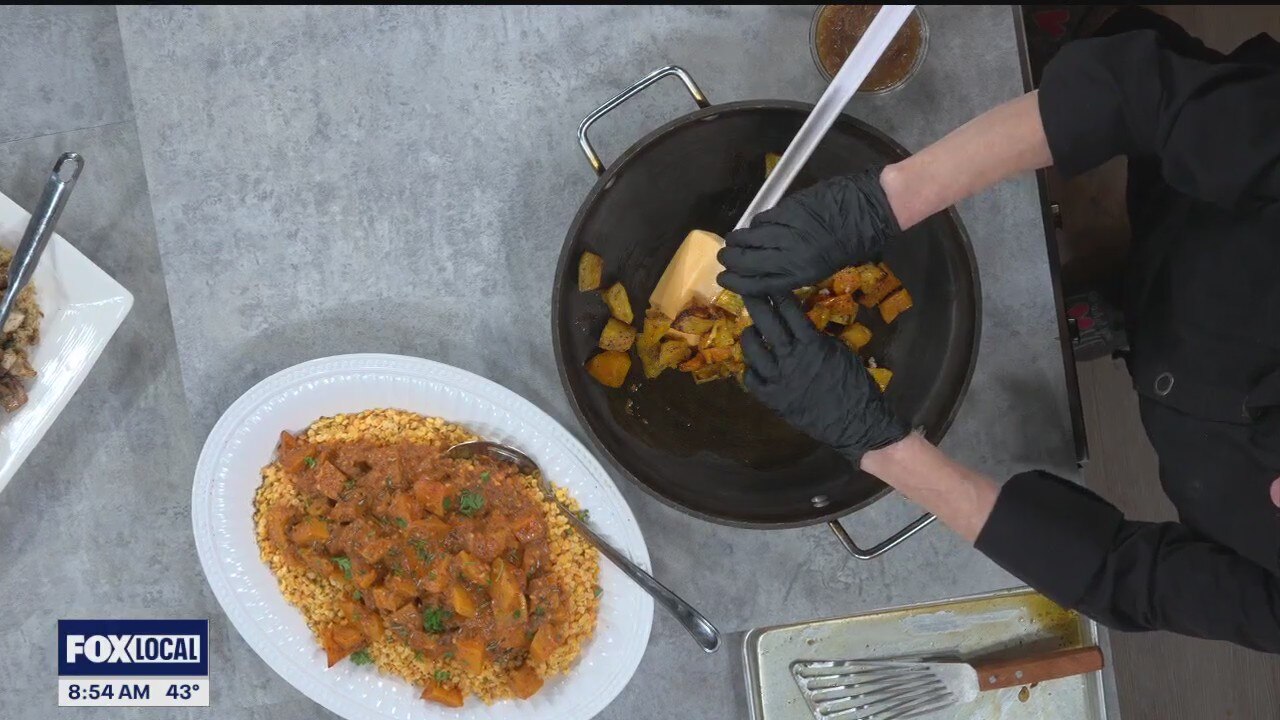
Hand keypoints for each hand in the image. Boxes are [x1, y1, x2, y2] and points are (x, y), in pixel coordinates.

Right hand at [717, 168, 898, 295]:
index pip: (757, 284)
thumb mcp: (828, 265)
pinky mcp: (790, 209)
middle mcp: (791, 256)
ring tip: (731, 240)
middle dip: (730, 260)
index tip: (724, 279)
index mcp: (802, 274)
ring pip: (750, 238)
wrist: (871, 207)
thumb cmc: (858, 240)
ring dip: (736, 240)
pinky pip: (764, 219)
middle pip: (747, 261)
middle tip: (723, 257)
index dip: (736, 283)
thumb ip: (799, 269)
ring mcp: (789, 231)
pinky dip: (755, 223)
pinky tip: (754, 224)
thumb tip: (774, 267)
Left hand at [740, 294, 907, 463]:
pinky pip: (752, 380)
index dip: (779, 296)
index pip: (790, 312)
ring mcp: (778, 379)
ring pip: (753, 351)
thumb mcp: (842, 353)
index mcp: (811, 344)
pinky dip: (750, 370)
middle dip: (757, 304)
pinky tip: (753, 365)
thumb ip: (819, 338)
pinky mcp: (772, 399)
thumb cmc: (856, 386)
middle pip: (767, 325)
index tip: (770, 284)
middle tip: (748, 291)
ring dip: (750, 337)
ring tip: (750, 330)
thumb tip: (803, 326)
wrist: (856, 422)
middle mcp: (791, 358)